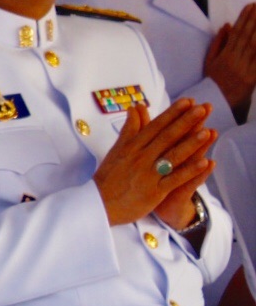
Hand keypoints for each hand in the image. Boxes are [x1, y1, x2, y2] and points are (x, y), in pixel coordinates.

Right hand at [93, 100, 215, 225]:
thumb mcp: (116, 150)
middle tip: (202, 109)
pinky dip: (189, 171)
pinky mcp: (154, 192)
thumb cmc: (107, 177)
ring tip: (207, 131)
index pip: (155, 126)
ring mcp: (148, 174)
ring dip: (190, 144)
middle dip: (185, 122)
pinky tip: (204, 162)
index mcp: (132, 146)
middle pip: (166, 137)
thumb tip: (134, 108)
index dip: (172, 113)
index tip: (187, 101)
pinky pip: (174, 179)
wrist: (97, 204)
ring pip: (173, 156)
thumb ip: (129, 129)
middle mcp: (141, 158)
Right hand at [205, 3, 255, 119]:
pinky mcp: (254, 78)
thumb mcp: (210, 62)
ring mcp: (245, 69)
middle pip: (247, 36)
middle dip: (254, 20)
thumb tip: (227, 26)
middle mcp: (235, 61)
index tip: (249, 6)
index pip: (236, 33)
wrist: (219, 103)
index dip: (243, 19)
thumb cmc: (214, 81)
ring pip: (255, 46)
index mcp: (224, 56)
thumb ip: (218, 43)